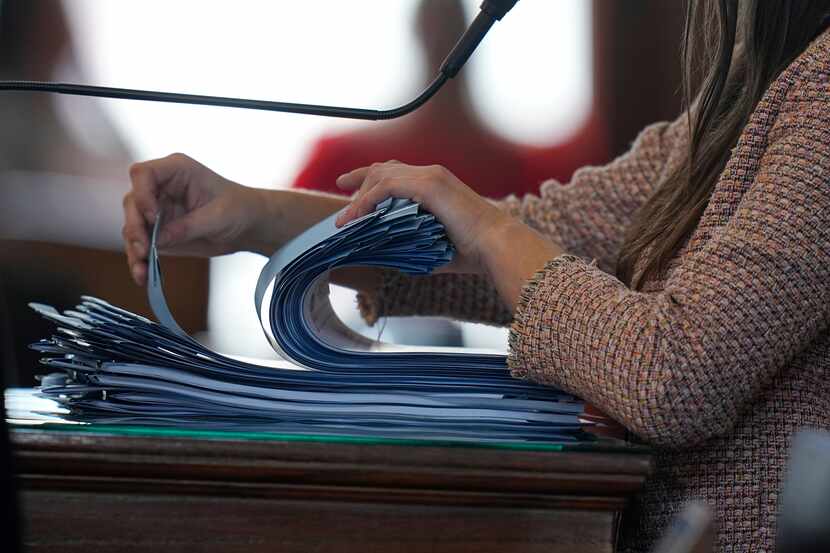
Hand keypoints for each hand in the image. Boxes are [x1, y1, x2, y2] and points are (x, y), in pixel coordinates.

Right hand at [122, 153, 268, 285]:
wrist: (246, 225)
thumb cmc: (238, 209)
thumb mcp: (217, 216)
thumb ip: (188, 226)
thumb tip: (158, 240)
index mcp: (176, 170)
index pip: (143, 174)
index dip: (142, 194)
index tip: (153, 217)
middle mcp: (160, 187)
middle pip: (132, 202)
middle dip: (135, 227)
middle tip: (144, 249)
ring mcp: (156, 209)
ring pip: (132, 226)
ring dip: (134, 248)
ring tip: (142, 269)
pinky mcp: (158, 230)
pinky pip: (141, 244)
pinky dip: (140, 260)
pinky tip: (142, 275)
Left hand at [334, 161, 509, 274]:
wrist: (495, 245)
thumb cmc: (473, 251)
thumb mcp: (434, 246)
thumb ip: (412, 247)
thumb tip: (388, 258)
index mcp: (436, 183)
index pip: (396, 172)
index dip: (371, 178)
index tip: (350, 187)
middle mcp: (432, 174)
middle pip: (384, 168)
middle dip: (358, 179)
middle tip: (340, 193)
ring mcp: (430, 177)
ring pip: (381, 176)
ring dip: (360, 197)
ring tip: (345, 218)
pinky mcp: (428, 186)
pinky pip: (386, 188)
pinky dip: (368, 201)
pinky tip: (357, 216)